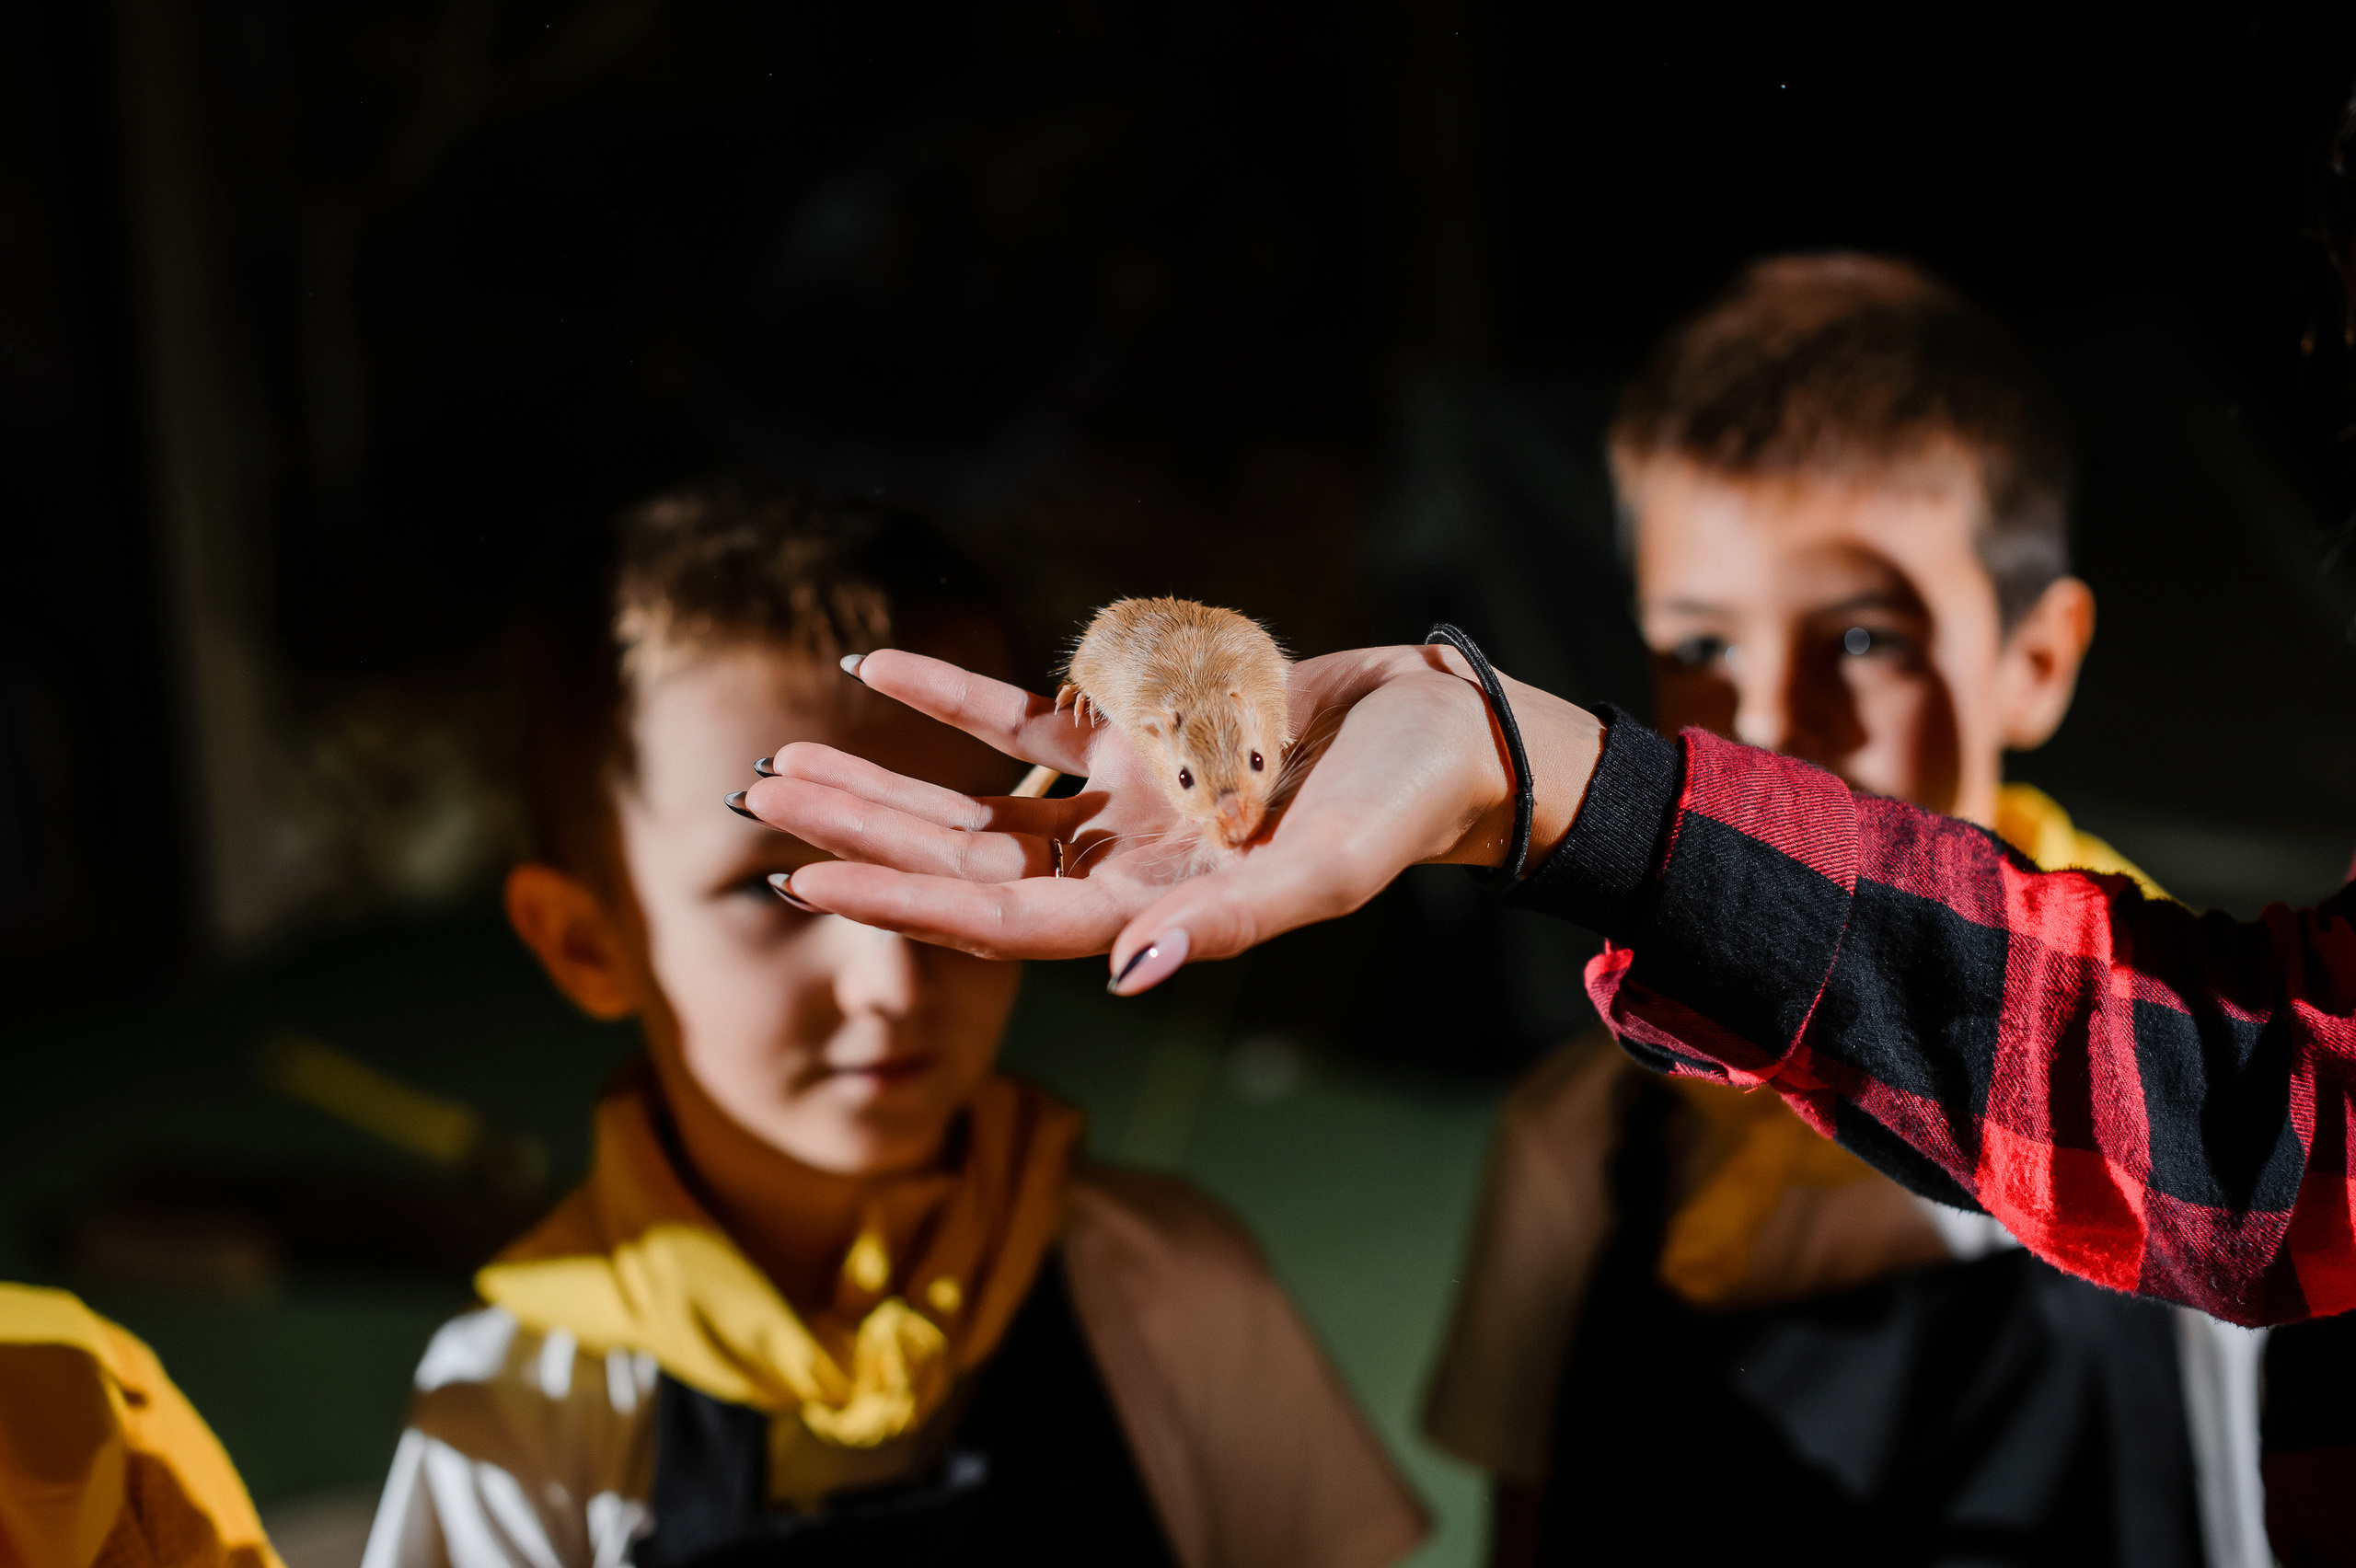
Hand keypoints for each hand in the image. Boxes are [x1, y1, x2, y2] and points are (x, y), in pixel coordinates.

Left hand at [743, 645, 1603, 991]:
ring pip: (974, 799)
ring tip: (786, 760)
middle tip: (758, 808)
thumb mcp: (1328, 869)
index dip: (898, 906)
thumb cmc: (1403, 808)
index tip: (799, 886)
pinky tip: (876, 665)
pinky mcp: (1136, 736)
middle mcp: (1120, 865)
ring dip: (884, 779)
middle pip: (962, 862)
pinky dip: (952, 694)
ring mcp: (1120, 802)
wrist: (1448, 733)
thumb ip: (1231, 924)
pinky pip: (1023, 719)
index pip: (1001, 921)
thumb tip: (1129, 976)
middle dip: (861, 838)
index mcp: (1155, 912)